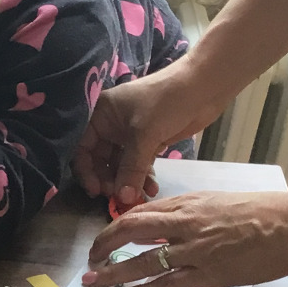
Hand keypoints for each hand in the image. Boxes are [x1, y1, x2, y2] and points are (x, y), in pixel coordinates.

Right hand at [73, 60, 232, 205]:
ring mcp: (129, 134)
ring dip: (128, 182)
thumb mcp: (144, 135)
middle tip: (119, 197)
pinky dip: (143, 177)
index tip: (97, 192)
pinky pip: (138, 164)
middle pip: (100, 160)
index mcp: (100, 114)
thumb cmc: (166, 101)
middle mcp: (110, 125)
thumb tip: (122, 199)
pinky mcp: (148, 141)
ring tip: (137, 197)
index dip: (86, 171)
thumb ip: (130, 169)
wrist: (204, 87)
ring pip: (120, 165)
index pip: (83, 148)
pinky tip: (151, 189)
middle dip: (109, 180)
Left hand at [82, 191, 287, 286]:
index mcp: (188, 203)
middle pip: (130, 231)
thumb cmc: (263, 212)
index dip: (116, 227)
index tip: (105, 238)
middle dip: (104, 245)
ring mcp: (194, 251)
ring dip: (113, 273)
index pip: (139, 213)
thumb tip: (162, 225)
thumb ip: (188, 212)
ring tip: (94, 282)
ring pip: (142, 262)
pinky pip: (165, 286)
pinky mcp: (207, 276)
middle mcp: (185, 224)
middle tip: (91, 258)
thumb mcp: (218, 201)